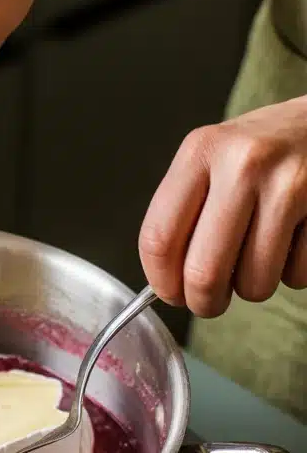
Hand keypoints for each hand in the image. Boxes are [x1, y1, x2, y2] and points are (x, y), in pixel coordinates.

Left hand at [139, 97, 306, 316]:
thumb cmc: (261, 150)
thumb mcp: (212, 158)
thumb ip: (183, 211)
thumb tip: (167, 283)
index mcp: (202, 151)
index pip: (159, 237)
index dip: (161, 281)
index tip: (171, 294)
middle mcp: (244, 164)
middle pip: (204, 271)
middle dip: (204, 302)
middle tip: (209, 302)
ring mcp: (289, 185)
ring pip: (253, 282)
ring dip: (251, 288)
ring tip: (255, 260)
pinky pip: (296, 276)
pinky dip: (289, 274)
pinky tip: (290, 243)